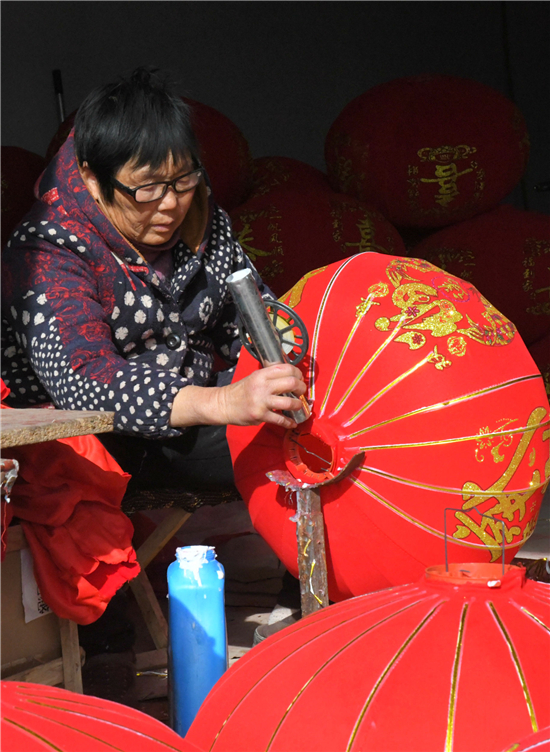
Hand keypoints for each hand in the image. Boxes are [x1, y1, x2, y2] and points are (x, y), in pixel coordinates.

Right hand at [169, 364, 306, 429]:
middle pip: (291, 383)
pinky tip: (293, 422)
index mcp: (261, 374)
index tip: (299, 379)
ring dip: (298, 405)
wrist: (223, 404)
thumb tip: (292, 378)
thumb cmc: (241, 391)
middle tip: (301, 392)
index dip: (297, 373)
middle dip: (301, 388)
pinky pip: (280, 419)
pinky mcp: (260, 416)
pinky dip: (289, 422)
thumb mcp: (254, 377)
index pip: (286, 369)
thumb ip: (270, 377)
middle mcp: (262, 386)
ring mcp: (261, 402)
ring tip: (299, 406)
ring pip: (289, 402)